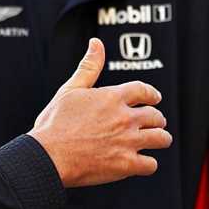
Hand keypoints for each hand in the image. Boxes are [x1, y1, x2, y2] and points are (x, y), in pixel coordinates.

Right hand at [29, 38, 171, 187]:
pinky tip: (143, 163)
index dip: (152, 94)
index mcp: (113, 97)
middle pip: (156, 115)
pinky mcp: (126, 164)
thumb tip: (96, 44)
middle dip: (158, 119)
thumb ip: (89, 66)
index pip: (144, 90)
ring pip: (161, 138)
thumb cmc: (54, 124)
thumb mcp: (70, 89)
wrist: (47, 156)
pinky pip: (151, 165)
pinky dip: (149, 164)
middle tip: (156, 123)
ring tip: (158, 140)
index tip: (155, 99)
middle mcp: (124, 117)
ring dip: (161, 138)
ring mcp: (127, 141)